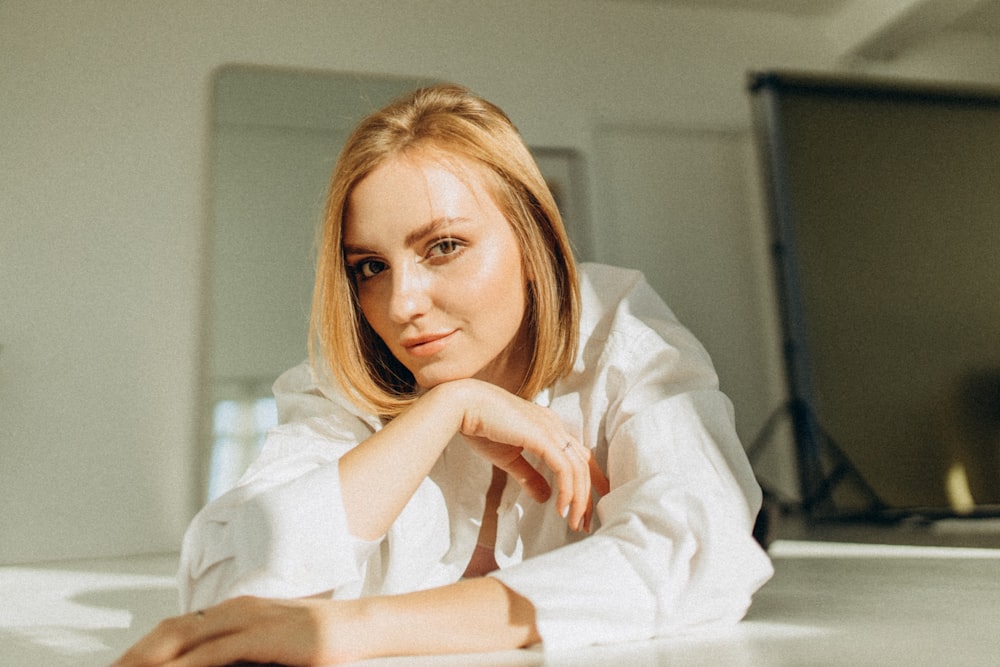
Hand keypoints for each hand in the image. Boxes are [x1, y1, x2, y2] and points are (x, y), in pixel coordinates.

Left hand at [112, 596, 358, 666]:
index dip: (145, 648)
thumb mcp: (274, 642)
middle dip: (135, 656)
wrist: (359, 625)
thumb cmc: (321, 640)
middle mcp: (234, 609)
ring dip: (150, 661)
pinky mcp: (260, 636)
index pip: (178, 627)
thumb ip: (244, 652)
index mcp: (235, 608)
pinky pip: (211, 654)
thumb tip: (216, 664)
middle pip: (169, 631)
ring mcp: (246, 620)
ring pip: (181, 639)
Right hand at [451, 380, 609, 531]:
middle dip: (587, 496)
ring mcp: (550, 430)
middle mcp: (554, 426)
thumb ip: (529, 476)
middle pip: (583, 464)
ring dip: (579, 499)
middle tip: (585, 523)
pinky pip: (564, 468)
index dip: (590, 478)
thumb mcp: (510, 458)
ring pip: (578, 469)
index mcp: (548, 427)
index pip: (579, 455)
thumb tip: (545, 497)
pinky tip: (562, 508)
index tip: (591, 503)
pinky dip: (567, 491)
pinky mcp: (542, 437)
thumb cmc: (481, 426)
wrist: (463, 406)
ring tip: (574, 522)